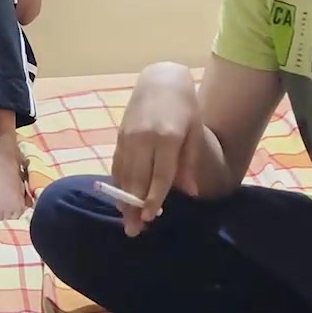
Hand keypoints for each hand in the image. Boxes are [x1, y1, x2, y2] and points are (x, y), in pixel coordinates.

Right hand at [110, 62, 200, 235]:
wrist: (160, 81)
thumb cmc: (184, 108)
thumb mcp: (194, 132)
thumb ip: (190, 162)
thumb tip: (191, 193)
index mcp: (166, 138)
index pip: (159, 175)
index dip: (153, 198)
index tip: (150, 218)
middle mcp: (144, 139)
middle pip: (137, 180)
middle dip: (133, 207)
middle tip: (132, 230)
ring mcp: (128, 138)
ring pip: (123, 174)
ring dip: (122, 199)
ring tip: (124, 219)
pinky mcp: (119, 136)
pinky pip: (116, 164)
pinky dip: (117, 182)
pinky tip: (119, 197)